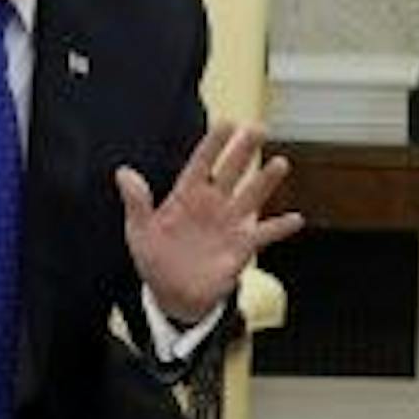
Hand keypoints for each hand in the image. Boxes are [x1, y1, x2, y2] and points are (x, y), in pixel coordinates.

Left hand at [118, 120, 303, 321]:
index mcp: (186, 195)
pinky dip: (280, 228)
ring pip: (251, 196)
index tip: (227, 123)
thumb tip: (123, 172)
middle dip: (245, 150)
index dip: (214, 144)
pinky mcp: (241, 248)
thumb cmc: (155, 259)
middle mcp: (212, 204)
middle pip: (232, 171)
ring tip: (280, 163)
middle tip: (259, 128)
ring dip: (265, 181)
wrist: (173, 295)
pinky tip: (295, 219)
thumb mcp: (139, 232)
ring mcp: (229, 224)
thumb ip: (137, 203)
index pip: (202, 163)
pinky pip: (264, 235)